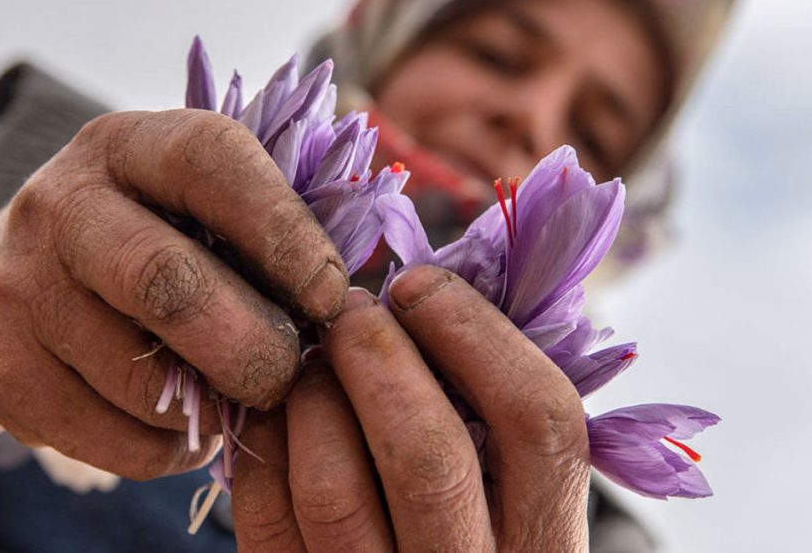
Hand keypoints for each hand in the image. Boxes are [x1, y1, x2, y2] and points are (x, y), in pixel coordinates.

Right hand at [0, 109, 348, 479]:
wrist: (5, 283)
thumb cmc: (144, 238)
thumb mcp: (190, 202)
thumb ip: (263, 226)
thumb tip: (344, 300)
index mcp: (127, 145)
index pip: (210, 162)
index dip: (282, 230)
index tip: (331, 293)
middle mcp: (61, 205)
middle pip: (166, 282)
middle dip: (252, 343)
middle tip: (289, 370)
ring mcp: (19, 289)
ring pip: (143, 381)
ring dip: (215, 406)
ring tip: (237, 394)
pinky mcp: (3, 373)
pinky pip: (116, 441)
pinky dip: (174, 450)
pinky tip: (187, 423)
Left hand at [231, 266, 590, 551]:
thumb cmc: (464, 531)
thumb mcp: (510, 490)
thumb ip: (486, 408)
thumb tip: (417, 297)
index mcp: (545, 537)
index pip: (537, 417)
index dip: (472, 331)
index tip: (415, 284)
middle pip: (427, 454)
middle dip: (376, 355)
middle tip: (349, 311)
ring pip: (333, 489)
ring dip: (313, 396)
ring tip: (313, 359)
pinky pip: (268, 515)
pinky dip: (265, 441)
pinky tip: (278, 409)